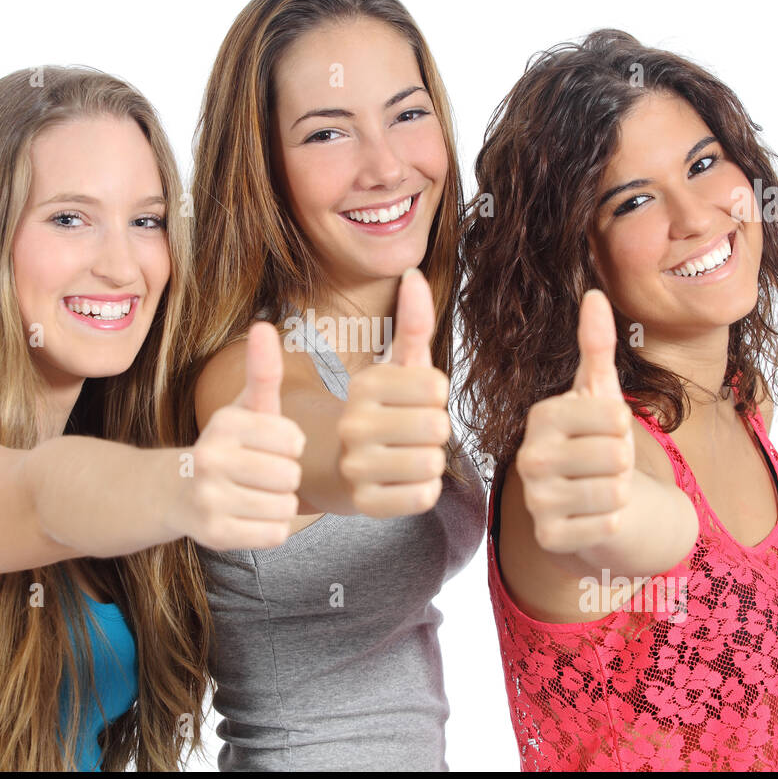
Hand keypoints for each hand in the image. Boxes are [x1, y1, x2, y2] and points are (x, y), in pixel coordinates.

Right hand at [183, 322, 305, 550]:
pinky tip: (249, 516)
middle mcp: (210, 460)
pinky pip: (274, 536)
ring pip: (285, 508)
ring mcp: (209, 500)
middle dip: (285, 477)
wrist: (175, 491)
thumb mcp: (245, 406)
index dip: (290, 446)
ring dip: (279, 505)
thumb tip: (265, 325)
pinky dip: (270, 529)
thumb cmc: (227, 445)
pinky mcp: (213, 535)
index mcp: (224, 424)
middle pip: (290, 476)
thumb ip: (262, 370)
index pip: (294, 440)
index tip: (270, 446)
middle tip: (261, 475)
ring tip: (255, 495)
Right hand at [337, 268, 451, 517]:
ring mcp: (355, 466)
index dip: (435, 396)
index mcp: (364, 384)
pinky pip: (423, 497)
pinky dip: (422, 491)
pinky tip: (401, 482)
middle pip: (438, 426)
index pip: (437, 386)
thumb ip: (412, 322)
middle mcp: (353, 424)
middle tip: (412, 433)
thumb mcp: (397, 365)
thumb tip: (414, 274)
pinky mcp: (365, 504)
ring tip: (407, 455)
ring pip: (432, 463)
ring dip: (430, 461)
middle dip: (436, 431)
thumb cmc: (382, 411)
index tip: (413, 401)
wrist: (340, 466)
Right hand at [515, 289, 633, 552]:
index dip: (623, 425)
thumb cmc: (597, 441)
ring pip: (613, 492)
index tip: (606, 430)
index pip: (612, 415)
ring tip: (602, 486)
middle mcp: (529, 457)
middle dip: (623, 462)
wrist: (591, 502)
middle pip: (615, 455)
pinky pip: (606, 526)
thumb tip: (595, 294)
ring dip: (620, 492)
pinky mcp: (549, 537)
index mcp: (541, 416)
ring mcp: (535, 500)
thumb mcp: (599, 392)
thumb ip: (596, 344)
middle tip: (606, 465)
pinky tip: (595, 516)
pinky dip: (613, 522)